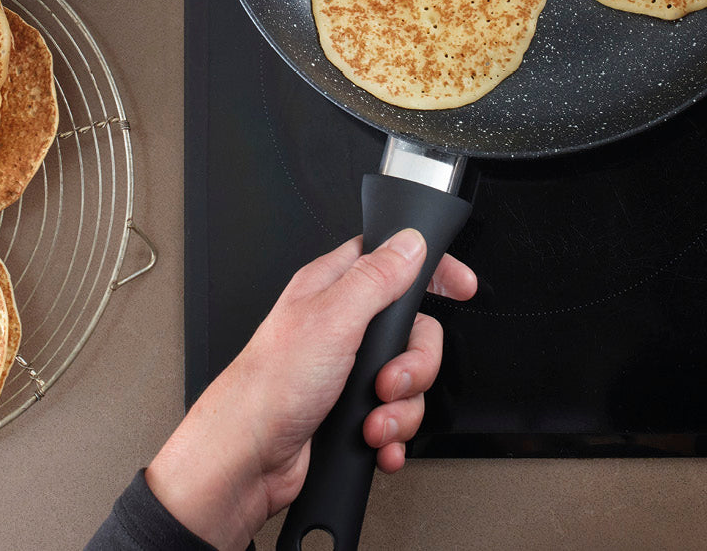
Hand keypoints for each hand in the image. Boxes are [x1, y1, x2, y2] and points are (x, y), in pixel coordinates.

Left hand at [145, 229, 477, 550]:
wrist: (247, 462)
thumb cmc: (268, 386)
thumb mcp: (331, 319)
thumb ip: (376, 278)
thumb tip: (410, 243)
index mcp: (334, 288)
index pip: (394, 260)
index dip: (431, 270)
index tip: (459, 285)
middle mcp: (343, 326)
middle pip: (414, 329)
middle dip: (414, 364)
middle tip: (389, 379)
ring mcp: (349, 371)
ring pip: (410, 379)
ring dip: (400, 408)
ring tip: (372, 419)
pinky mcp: (352, 411)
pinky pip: (398, 418)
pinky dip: (393, 435)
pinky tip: (374, 441)